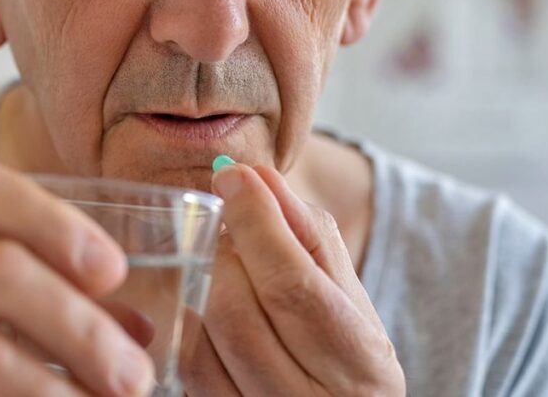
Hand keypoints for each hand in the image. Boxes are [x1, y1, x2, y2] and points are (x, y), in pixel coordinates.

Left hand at [182, 163, 404, 396]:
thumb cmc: (343, 345)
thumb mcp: (344, 292)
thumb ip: (307, 233)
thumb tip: (258, 176)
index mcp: (361, 362)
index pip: (293, 285)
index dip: (256, 224)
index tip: (232, 177)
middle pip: (237, 314)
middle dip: (221, 256)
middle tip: (224, 231)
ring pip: (202, 345)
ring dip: (200, 288)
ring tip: (218, 266)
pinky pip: (186, 371)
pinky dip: (186, 327)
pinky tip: (201, 306)